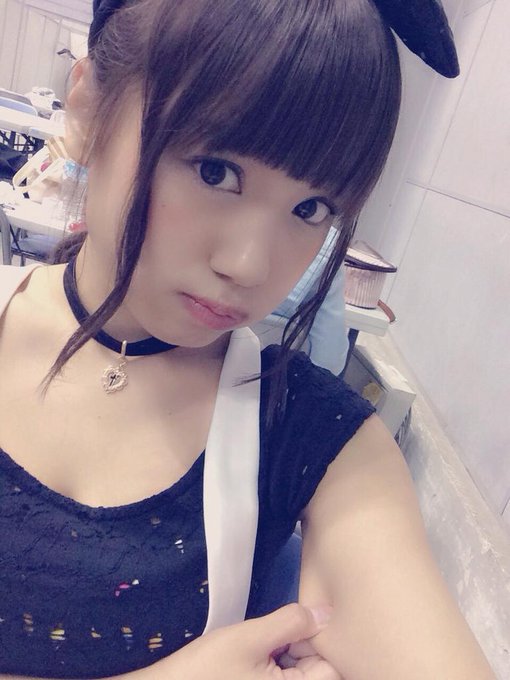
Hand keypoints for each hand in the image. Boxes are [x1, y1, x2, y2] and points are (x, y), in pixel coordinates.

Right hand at [166, 603, 340, 679]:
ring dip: (287, 656)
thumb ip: (292, 623)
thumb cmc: (206, 670)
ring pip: (298, 674)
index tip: (293, 627)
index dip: (316, 641)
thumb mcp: (250, 639)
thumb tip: (327, 612)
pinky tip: (254, 658)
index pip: (330, 668)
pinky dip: (274, 666)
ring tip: (262, 646)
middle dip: (301, 648)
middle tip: (273, 637)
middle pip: (316, 671)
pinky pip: (280, 679)